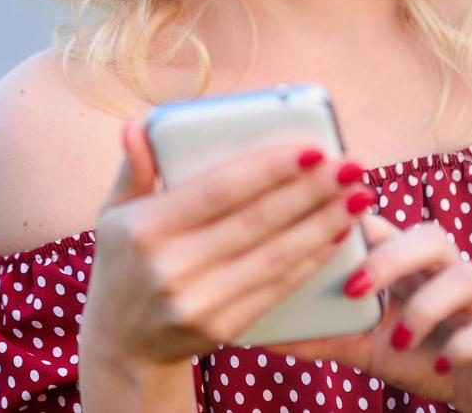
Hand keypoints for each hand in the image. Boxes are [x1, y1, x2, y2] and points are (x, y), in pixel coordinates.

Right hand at [80, 120, 374, 367]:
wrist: (123, 345)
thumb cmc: (123, 263)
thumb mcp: (114, 213)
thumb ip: (133, 168)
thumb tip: (137, 127)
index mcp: (145, 228)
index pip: (220, 190)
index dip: (269, 168)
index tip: (312, 147)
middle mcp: (172, 267)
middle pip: (257, 221)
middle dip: (312, 191)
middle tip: (352, 166)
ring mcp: (198, 302)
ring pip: (275, 256)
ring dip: (324, 225)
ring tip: (358, 197)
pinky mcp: (222, 328)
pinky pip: (276, 287)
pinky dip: (311, 259)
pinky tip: (337, 236)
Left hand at [269, 212, 471, 412]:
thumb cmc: (417, 356)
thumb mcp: (363, 347)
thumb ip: (321, 335)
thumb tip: (258, 334)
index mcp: (409, 264)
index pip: (383, 224)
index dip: (356, 217)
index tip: (319, 222)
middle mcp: (446, 270)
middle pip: (428, 236)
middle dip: (391, 256)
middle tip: (354, 287)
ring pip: (464, 276)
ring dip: (427, 306)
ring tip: (397, 338)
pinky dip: (463, 345)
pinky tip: (439, 364)